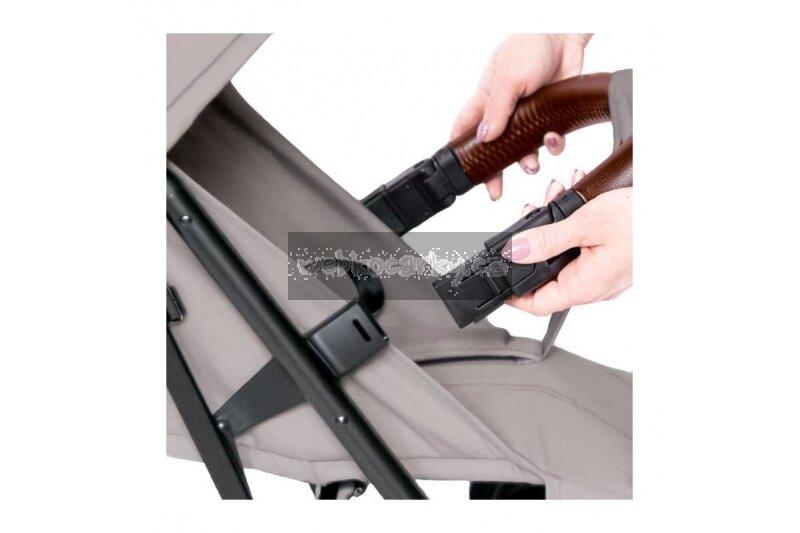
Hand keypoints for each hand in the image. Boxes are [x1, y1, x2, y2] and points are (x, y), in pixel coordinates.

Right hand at [450, 33, 591, 199]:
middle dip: (494, 172)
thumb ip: (497, 110)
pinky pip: (551, 140)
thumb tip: (485, 138)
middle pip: (494, 149)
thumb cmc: (528, 48)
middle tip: (494, 192)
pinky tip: (554, 140)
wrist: (564, 36)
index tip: (461, 173)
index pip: (465, 129)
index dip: (460, 151)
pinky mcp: (551, 116)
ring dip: (528, 161)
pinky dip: (553, 145)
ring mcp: (528, 116)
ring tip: (531, 165)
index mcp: (486, 101)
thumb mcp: (508, 79)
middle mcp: (505, 112)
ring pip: (524, 149)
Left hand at [501, 172, 631, 315]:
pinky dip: (573, 225)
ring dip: (553, 227)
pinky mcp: (612, 259)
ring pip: (564, 257)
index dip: (512, 295)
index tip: (496, 278)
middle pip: (547, 276)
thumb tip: (515, 251)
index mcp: (586, 286)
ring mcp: (604, 274)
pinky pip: (582, 248)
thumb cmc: (644, 219)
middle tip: (528, 216)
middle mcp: (594, 286)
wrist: (682, 210)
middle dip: (533, 243)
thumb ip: (547, 239)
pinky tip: (573, 198)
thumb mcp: (586, 223)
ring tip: (553, 196)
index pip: (537, 305)